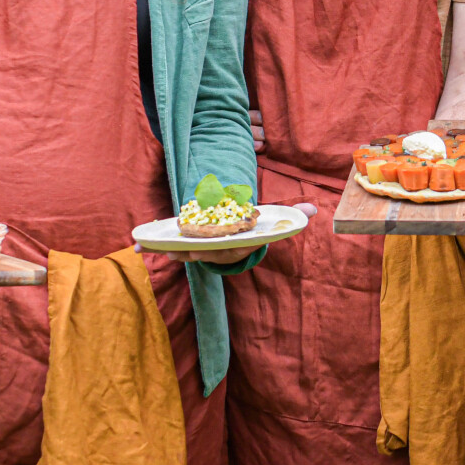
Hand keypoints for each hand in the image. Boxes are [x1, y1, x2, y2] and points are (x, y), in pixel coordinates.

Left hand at [174, 198, 309, 263]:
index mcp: (241, 245)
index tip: (208, 249)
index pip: (232, 248)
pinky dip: (167, 250)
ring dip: (176, 253)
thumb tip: (313, 210)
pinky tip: (150, 248)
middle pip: (209, 252)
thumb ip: (293, 216)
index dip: (219, 249)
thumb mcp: (275, 222)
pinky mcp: (196, 248)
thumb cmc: (257, 229)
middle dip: (196, 252)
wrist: (242, 240)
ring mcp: (209, 251)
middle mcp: (225, 251)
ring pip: (191, 254)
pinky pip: (180, 250)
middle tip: (187, 251)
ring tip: (162, 250)